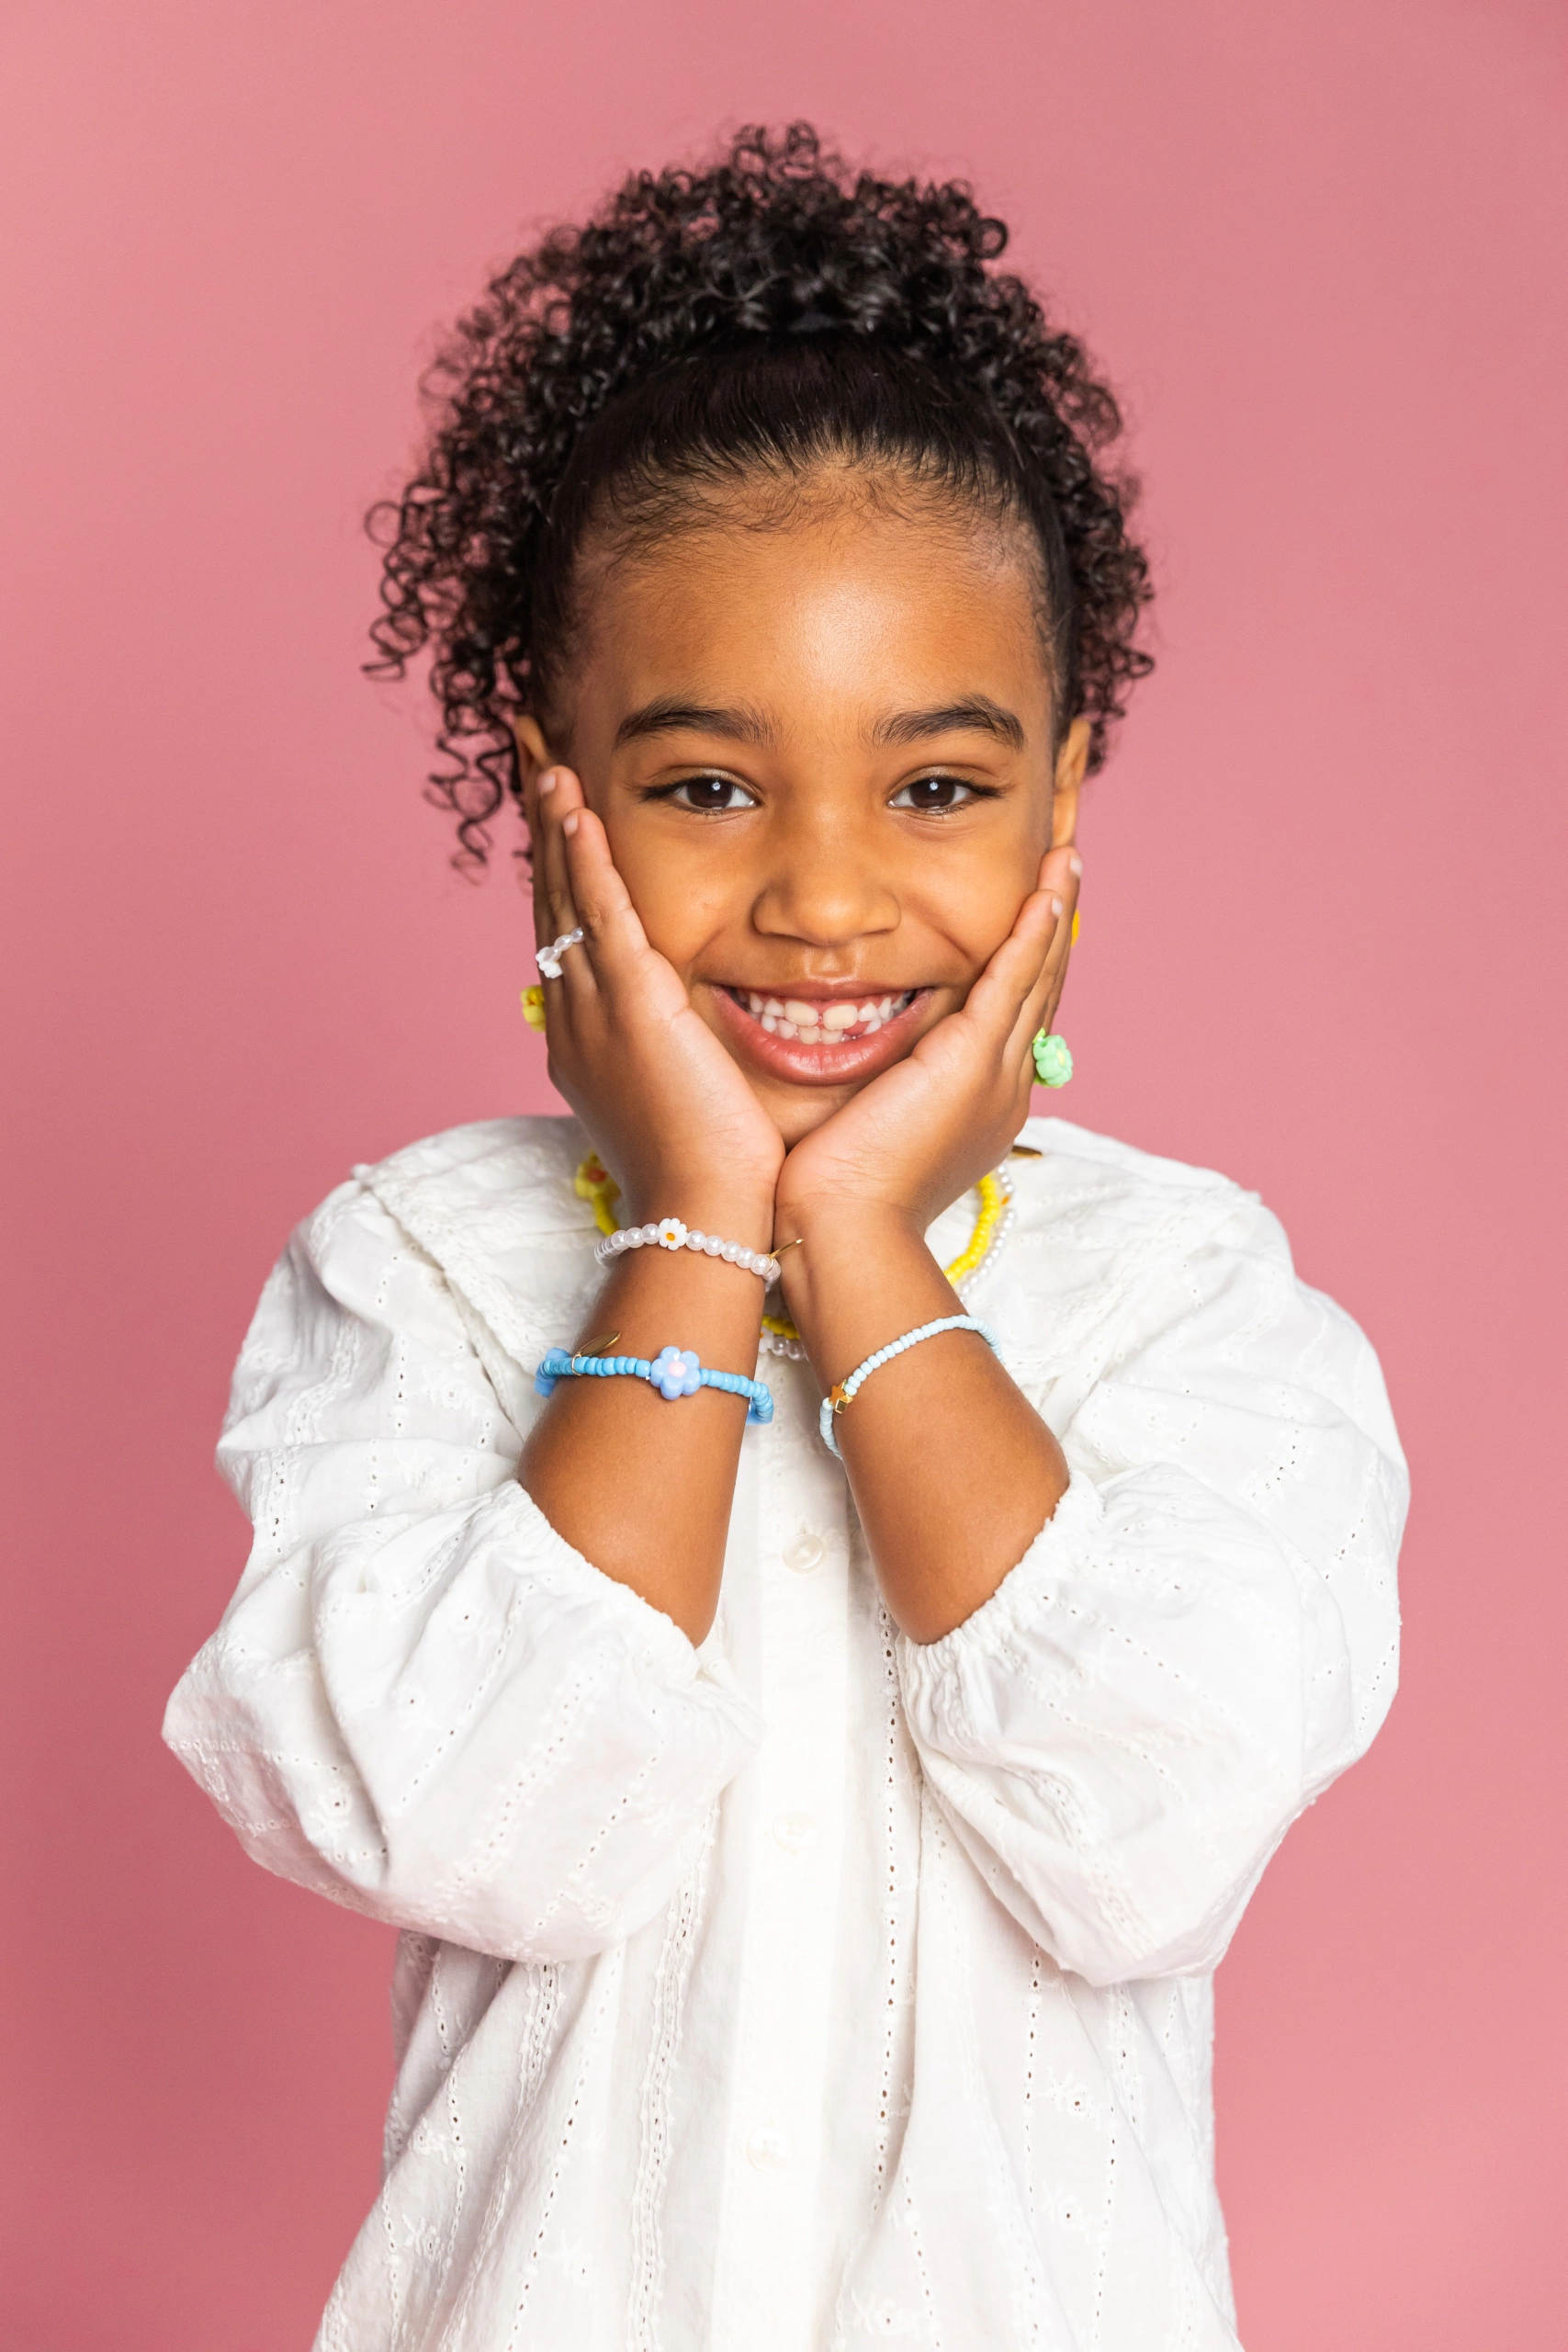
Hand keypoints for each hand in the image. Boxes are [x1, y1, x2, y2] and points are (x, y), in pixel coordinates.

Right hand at [529, 766, 783, 1226]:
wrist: (706, 1220)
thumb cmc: (713, 1180)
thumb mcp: (684, 1101)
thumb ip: (681, 1055)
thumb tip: (694, 1036)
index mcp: (590, 1042)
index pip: (571, 938)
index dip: (563, 878)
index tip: (562, 823)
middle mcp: (577, 1021)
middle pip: (552, 905)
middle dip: (544, 835)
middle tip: (535, 766)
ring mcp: (596, 1013)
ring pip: (566, 899)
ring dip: (555, 828)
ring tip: (546, 764)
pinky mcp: (632, 1010)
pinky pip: (599, 916)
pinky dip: (585, 860)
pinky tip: (576, 810)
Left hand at [774, 845, 1079, 1240]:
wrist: (841, 1231)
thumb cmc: (833, 1197)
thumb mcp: (863, 1126)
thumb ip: (873, 1085)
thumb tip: (857, 1062)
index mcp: (978, 1104)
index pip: (1011, 1015)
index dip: (1024, 960)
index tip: (1029, 913)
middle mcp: (1001, 1086)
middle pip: (1039, 988)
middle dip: (1051, 925)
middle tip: (1064, 866)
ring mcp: (994, 1074)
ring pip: (1037, 976)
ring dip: (1054, 911)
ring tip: (1067, 857)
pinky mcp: (972, 1063)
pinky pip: (1014, 982)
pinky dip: (1032, 933)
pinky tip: (1044, 890)